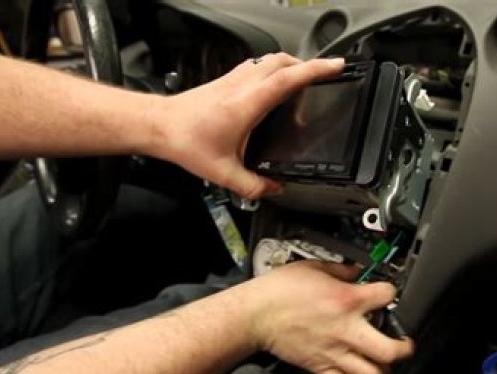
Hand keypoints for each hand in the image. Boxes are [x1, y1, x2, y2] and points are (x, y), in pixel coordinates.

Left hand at [145, 53, 344, 198]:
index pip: (288, 78)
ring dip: (291, 64)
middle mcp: (242, 86)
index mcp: (247, 105)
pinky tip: (272, 85)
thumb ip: (253, 186)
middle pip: (283, 61)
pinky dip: (273, 69)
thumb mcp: (223, 173)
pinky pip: (257, 66)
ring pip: (269, 60)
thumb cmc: (185, 141)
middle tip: (326, 73)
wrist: (159, 126)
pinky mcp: (225, 80)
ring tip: (304, 77)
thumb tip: (274, 189)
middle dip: (309, 65)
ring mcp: (233, 80)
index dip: (316, 71)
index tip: (336, 67)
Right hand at [237, 261, 414, 373]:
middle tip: (403, 343)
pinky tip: (353, 368)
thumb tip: (355, 271)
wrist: (255, 314)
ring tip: (379, 358)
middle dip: (403, 347)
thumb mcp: (313, 266)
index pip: (387, 295)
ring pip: (372, 373)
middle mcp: (345, 329)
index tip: (388, 294)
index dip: (391, 292)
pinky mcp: (319, 366)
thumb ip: (340, 270)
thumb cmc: (278, 291)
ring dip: (380, 366)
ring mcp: (334, 351)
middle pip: (390, 350)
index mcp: (346, 300)